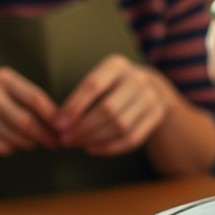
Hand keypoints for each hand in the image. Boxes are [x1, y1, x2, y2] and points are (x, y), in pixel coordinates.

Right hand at [0, 67, 58, 155]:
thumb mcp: (6, 88)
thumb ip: (30, 100)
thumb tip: (61, 122)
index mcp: (3, 78)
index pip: (36, 98)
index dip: (52, 116)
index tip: (64, 128)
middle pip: (26, 121)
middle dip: (44, 135)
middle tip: (55, 143)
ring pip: (14, 136)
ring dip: (29, 143)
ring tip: (35, 143)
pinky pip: (1, 146)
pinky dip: (11, 148)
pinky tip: (12, 145)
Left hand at [54, 54, 169, 155]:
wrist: (152, 88)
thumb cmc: (113, 85)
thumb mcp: (100, 78)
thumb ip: (80, 96)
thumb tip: (58, 121)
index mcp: (117, 65)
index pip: (93, 85)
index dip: (74, 106)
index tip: (58, 124)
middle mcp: (137, 79)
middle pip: (108, 109)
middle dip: (83, 127)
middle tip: (65, 139)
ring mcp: (151, 98)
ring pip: (120, 126)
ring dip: (94, 139)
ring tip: (76, 144)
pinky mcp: (157, 116)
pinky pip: (132, 138)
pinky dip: (110, 148)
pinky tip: (92, 149)